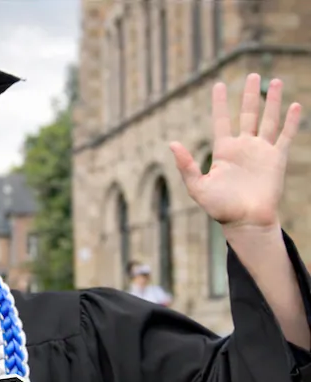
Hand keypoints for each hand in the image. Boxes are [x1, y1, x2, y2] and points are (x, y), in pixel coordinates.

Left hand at [169, 73, 300, 230]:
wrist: (245, 221)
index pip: (222, 121)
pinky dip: (290, 122)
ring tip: (276, 81)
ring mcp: (260, 152)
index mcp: (223, 152)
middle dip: (249, 95)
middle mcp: (243, 148)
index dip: (220, 103)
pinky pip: (284, 136)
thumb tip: (172, 143)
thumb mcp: (198, 187)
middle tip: (252, 75)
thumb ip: (186, 165)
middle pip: (248, 114)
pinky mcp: (276, 159)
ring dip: (272, 101)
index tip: (218, 85)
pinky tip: (294, 106)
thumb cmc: (220, 208)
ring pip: (267, 120)